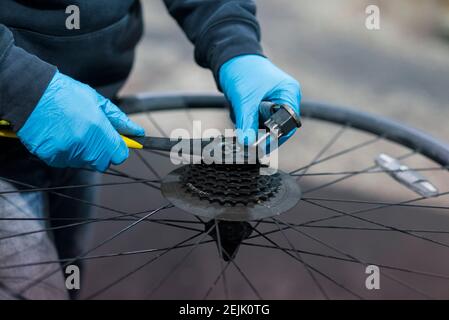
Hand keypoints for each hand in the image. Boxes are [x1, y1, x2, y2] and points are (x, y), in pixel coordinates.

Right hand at [17, 71, 144, 170]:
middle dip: (102, 152)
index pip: (119, 155)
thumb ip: (119, 121)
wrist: (30, 94)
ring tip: (73, 131)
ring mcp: (67, 153)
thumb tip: (137, 132)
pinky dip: (67, 153)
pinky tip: (61, 136)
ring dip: (84, 153)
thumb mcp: (97, 102)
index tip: (115, 142)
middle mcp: (84, 144)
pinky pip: (67, 162)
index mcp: (98, 130)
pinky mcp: (52, 157)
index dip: (118, 148)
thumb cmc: (65, 94)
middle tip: (92, 134)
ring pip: (85, 163)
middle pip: (103, 162)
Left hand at [219, 54, 300, 145]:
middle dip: (259, 129)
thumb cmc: (242, 69)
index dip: (274, 138)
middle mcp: (286, 97)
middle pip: (277, 127)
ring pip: (264, 125)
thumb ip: (246, 122)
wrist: (229, 57)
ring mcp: (275, 100)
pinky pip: (257, 119)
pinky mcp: (263, 102)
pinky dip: (247, 118)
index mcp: (289, 93)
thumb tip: (248, 142)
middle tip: (245, 129)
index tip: (259, 146)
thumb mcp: (244, 99)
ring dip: (251, 123)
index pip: (288, 125)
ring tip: (240, 111)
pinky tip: (239, 108)